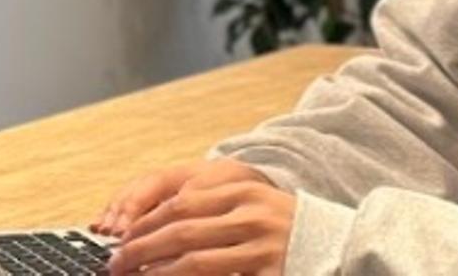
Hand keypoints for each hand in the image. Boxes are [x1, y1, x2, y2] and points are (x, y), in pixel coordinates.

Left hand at [105, 160, 292, 275]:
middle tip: (116, 264)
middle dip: (141, 248)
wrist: (341, 247)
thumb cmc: (286, 229)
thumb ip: (213, 207)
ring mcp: (263, 248)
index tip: (121, 238)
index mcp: (243, 190)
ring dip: (158, 273)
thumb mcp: (253, 205)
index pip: (180, 203)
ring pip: (196, 262)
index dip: (145, 222)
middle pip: (181, 230)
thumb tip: (156, 226)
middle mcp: (252, 214)